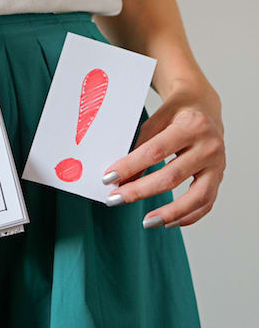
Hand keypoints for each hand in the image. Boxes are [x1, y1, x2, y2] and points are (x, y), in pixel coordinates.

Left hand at [102, 85, 225, 227]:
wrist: (204, 106)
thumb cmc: (176, 113)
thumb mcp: (156, 119)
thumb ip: (140, 146)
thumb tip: (121, 178)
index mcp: (190, 126)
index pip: (155, 151)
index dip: (130, 167)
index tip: (108, 178)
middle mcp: (208, 145)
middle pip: (172, 176)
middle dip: (140, 191)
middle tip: (115, 199)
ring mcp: (218, 163)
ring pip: (196, 196)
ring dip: (169, 212)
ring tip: (146, 222)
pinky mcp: (220, 176)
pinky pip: (207, 202)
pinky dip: (188, 216)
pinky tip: (168, 222)